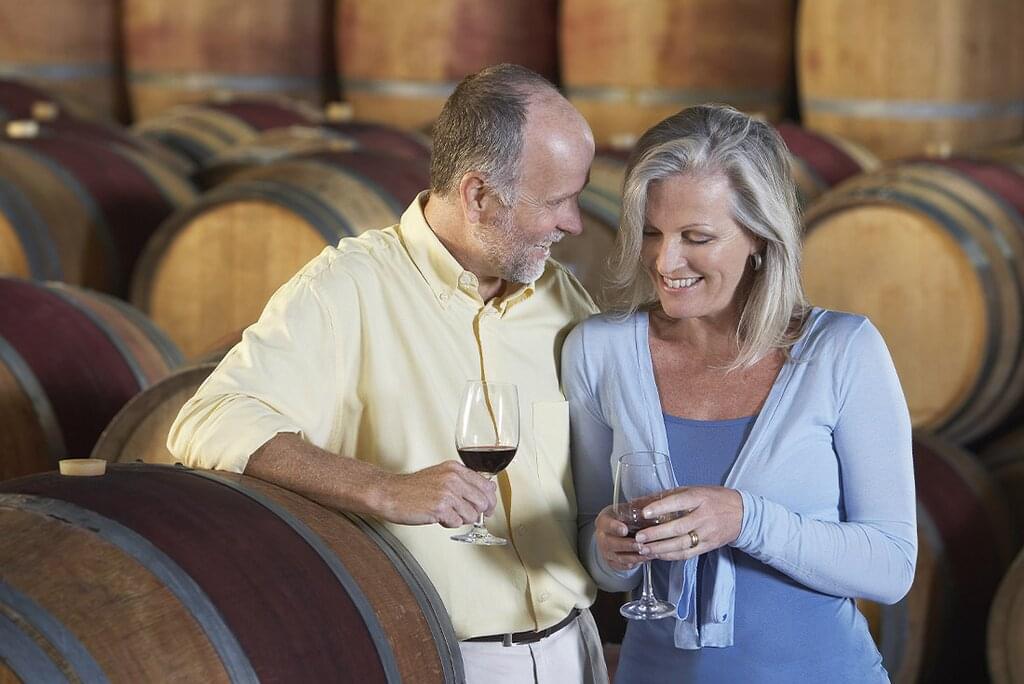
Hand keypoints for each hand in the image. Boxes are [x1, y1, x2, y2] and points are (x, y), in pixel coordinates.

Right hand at [375, 461, 497, 526]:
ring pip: (472, 515)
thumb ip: (463, 481)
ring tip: (445, 513)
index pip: (487, 485)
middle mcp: (453, 478)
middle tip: (462, 514)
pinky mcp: (440, 508)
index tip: (487, 508)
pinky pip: (457, 523)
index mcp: (455, 469)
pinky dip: (448, 523)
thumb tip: (489, 491)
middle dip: (476, 512)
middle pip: (483, 502)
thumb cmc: (413, 488)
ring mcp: (447, 493)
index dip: (489, 500)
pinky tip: (437, 516)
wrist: (389, 493)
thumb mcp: (441, 476)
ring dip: (460, 518)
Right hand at [594, 506, 644, 571]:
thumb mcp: (625, 510)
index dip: (615, 527)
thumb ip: (635, 509)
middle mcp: (602, 537)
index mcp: (603, 521)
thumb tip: (649, 506)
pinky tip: (647, 558)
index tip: (624, 529)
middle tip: (641, 545)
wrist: (614, 532)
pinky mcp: (612, 563)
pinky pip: (624, 566)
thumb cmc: (622, 519)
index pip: (606, 524)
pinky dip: (636, 563)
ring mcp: (606, 552)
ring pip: (619, 557)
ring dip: (635, 556)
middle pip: (611, 543)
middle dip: (628, 545)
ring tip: (649, 553)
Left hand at [633, 486, 742, 560]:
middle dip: (656, 534)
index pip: (678, 503)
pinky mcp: (708, 546)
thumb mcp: (695, 490)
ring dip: (660, 548)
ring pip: (681, 544)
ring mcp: (707, 533)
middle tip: (639, 537)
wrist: (742, 514)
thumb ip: (671, 495)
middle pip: (678, 527)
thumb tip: (645, 501)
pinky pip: (688, 553)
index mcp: (699, 498)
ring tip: (644, 549)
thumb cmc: (715, 498)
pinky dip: (671, 555)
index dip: (660, 508)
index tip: (645, 512)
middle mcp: (704, 516)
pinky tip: (658, 555)